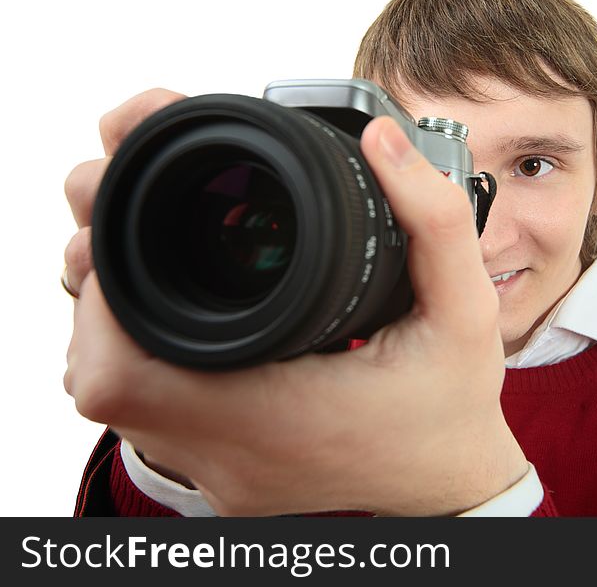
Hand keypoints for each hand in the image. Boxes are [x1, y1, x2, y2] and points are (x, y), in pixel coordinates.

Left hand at [65, 106, 527, 515]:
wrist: (454, 484)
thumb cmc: (455, 405)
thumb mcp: (466, 309)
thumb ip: (436, 220)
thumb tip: (383, 142)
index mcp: (282, 415)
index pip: (122, 371)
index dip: (102, 297)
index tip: (140, 237)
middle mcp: (236, 456)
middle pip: (99, 379)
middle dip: (102, 297)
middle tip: (148, 241)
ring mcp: (224, 476)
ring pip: (116, 403)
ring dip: (121, 330)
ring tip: (170, 275)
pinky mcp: (225, 477)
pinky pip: (148, 421)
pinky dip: (148, 364)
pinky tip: (195, 325)